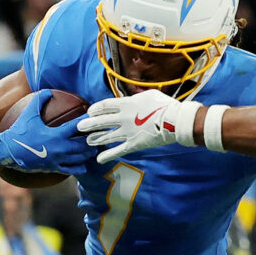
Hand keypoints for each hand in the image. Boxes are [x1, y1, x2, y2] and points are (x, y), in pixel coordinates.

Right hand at [0, 89, 96, 175]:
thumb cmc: (19, 131)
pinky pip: (72, 169)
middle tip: (100, 134)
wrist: (8, 152)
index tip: (95, 117)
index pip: (77, 126)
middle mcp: (60, 148)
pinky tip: (84, 163)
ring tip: (95, 148)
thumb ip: (39, 100)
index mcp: (56, 134)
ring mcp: (58, 159)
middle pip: (84, 144)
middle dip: (93, 139)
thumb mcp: (29, 114)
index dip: (87, 121)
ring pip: (81, 158)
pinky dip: (80, 166)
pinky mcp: (54, 168)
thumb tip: (47, 91)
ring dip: (89, 152)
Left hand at [77, 89, 203, 162]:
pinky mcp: (134, 144)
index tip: (89, 112)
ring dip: (95, 138)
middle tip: (80, 126)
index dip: (95, 109)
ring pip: (106, 136)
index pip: (104, 106)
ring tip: (87, 141)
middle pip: (100, 121)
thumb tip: (131, 99)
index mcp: (126, 104)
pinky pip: (118, 150)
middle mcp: (122, 118)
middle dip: (88, 124)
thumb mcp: (148, 95)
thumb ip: (136, 98)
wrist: (175, 120)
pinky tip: (99, 159)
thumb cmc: (164, 105)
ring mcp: (127, 132)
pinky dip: (108, 155)